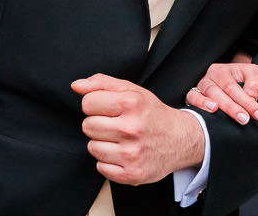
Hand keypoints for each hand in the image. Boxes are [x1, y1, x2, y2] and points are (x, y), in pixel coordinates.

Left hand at [72, 74, 204, 184]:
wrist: (181, 139)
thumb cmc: (152, 114)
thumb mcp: (132, 91)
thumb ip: (102, 84)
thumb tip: (76, 85)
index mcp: (132, 103)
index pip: (88, 103)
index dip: (96, 105)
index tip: (109, 108)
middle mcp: (132, 128)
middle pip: (87, 126)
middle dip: (99, 124)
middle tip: (116, 124)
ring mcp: (132, 153)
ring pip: (92, 147)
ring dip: (103, 143)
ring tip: (121, 139)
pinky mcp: (131, 173)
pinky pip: (101, 167)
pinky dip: (109, 162)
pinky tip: (123, 154)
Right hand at [185, 55, 257, 124]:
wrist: (231, 82)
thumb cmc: (243, 79)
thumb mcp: (252, 74)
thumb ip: (254, 83)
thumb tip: (252, 97)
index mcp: (226, 69)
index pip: (236, 86)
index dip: (248, 102)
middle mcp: (212, 75)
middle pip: (224, 90)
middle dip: (235, 107)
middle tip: (245, 119)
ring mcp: (202, 85)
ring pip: (210, 94)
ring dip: (222, 106)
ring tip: (227, 116)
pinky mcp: (193, 94)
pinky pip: (192, 97)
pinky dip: (200, 103)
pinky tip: (211, 110)